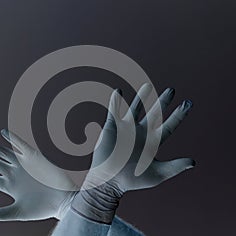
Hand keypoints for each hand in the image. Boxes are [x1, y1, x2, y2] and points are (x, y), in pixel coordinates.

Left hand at [0, 129, 75, 220]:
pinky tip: (3, 133)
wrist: (62, 199)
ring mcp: (23, 165)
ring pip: (4, 154)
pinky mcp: (34, 157)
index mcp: (9, 186)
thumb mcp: (19, 212)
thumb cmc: (43, 208)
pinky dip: (13, 139)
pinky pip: (21, 146)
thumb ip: (2, 213)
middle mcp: (14, 174)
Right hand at [71, 84, 194, 223]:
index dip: (178, 115)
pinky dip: (116, 100)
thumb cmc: (131, 180)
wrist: (109, 180)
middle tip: (171, 90)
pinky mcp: (112, 127)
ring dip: (141, 97)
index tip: (187, 103)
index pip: (168, 126)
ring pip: (135, 108)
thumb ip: (174, 167)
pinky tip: (119, 91)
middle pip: (154, 114)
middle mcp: (140, 133)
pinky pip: (114, 110)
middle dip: (163, 102)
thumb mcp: (157, 174)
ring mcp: (126, 129)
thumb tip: (193, 162)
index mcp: (152, 143)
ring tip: (148, 86)